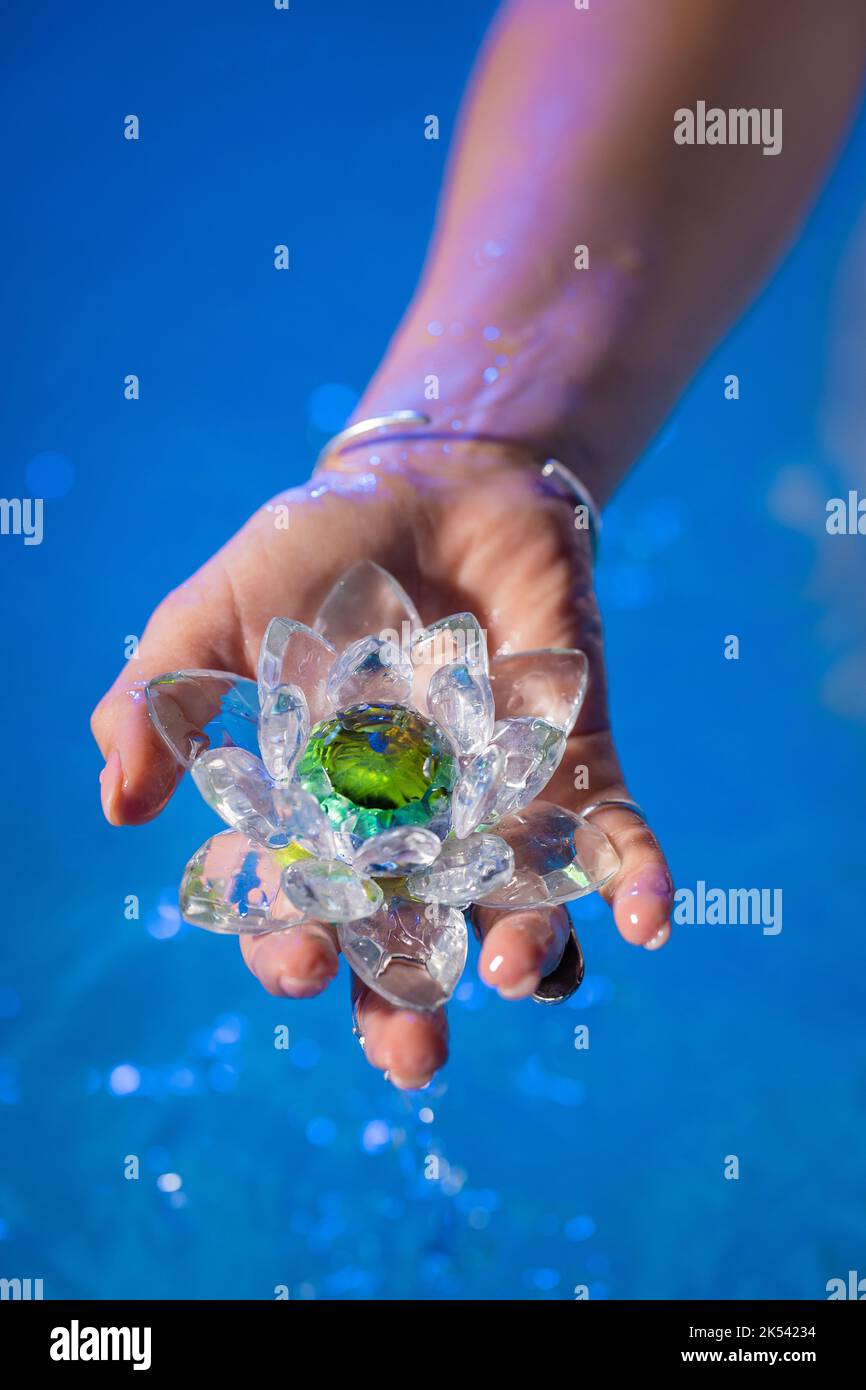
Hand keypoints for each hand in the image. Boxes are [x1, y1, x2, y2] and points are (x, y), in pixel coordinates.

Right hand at [91, 442, 673, 1088]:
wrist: (430, 483)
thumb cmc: (312, 551)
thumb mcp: (216, 615)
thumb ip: (162, 699)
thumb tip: (117, 805)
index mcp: (319, 817)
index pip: (302, 907)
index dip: (295, 943)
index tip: (297, 966)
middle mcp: (412, 830)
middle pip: (411, 937)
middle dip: (411, 1000)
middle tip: (414, 1058)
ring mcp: (497, 801)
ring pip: (513, 902)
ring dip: (527, 948)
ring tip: (520, 977)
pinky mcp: (576, 758)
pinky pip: (610, 829)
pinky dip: (635, 874)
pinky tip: (651, 919)